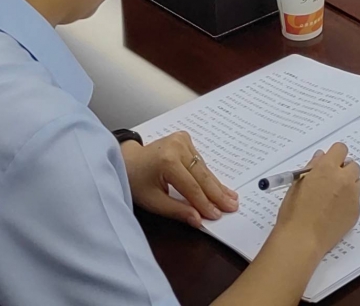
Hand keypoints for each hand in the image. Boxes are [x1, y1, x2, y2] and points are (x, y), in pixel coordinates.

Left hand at [124, 130, 239, 226]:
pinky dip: (208, 175)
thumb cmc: (136, 181)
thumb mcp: (153, 201)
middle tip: (232, 206)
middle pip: (202, 175)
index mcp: (167, 161)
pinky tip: (220, 186)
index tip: (217, 215)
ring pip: (203, 168)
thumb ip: (176, 210)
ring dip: (216, 185)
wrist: (127, 160)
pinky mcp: (184, 138)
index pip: (191, 187)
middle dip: (217, 194)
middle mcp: (177, 146)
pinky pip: (200, 161)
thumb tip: (198, 220)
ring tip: (231, 197)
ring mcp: (182, 140)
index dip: (205, 203)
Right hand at [273, 143, 359, 259]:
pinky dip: (349, 202)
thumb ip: (312, 167)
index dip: (335, 155)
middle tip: (332, 180)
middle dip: (344, 170)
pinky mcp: (356, 211)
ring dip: (349, 185)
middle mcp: (343, 179)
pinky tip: (335, 211)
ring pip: (357, 182)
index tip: (331, 161)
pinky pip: (356, 200)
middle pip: (353, 165)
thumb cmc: (294, 212)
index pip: (341, 149)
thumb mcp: (298, 184)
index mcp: (326, 168)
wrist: (302, 239)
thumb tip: (321, 157)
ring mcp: (352, 196)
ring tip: (334, 197)